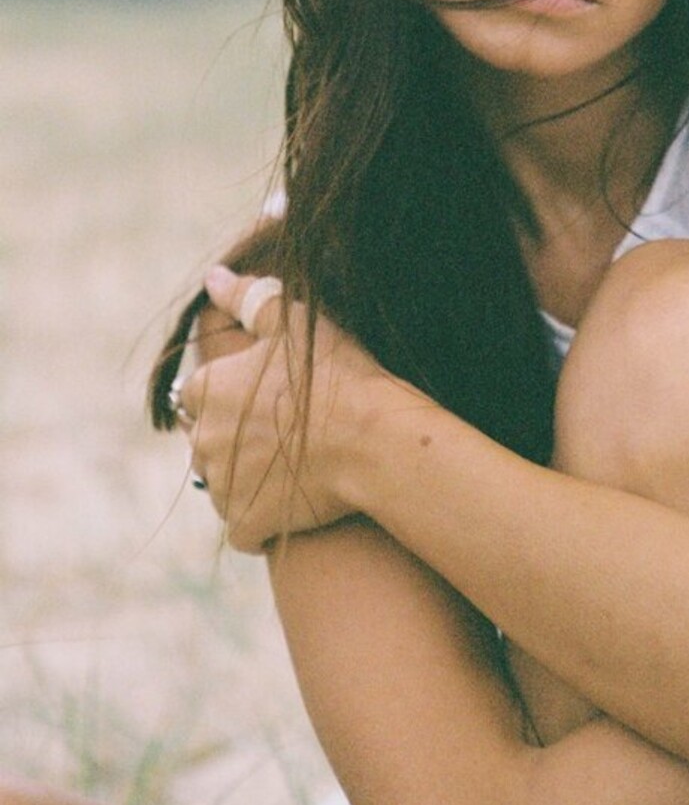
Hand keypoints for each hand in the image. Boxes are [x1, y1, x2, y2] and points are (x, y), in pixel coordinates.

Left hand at [178, 267, 400, 551]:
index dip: (238, 395)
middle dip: (238, 440)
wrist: (371, 439)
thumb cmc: (337, 374)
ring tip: (294, 468)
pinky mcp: (244, 523)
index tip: (272, 398)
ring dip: (249, 480)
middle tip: (286, 433)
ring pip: (224, 484)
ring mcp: (221, 486)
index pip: (203, 394)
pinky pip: (244, 527)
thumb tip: (213, 277)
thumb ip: (247, 297)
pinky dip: (263, 520)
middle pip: (211, 441)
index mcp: (207, 388)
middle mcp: (202, 439)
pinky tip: (293, 505)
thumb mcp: (294, 321)